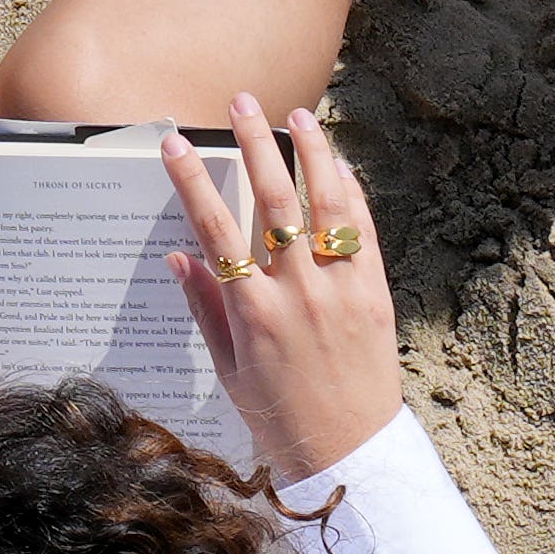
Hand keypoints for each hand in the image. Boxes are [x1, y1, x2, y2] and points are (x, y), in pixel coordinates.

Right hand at [162, 95, 406, 486]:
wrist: (348, 451)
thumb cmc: (280, 415)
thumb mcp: (228, 369)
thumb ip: (206, 307)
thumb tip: (181, 255)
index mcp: (252, 312)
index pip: (215, 230)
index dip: (193, 182)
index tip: (177, 144)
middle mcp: (297, 293)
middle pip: (274, 201)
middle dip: (256, 145)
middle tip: (243, 103)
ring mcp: (341, 290)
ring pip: (326, 205)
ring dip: (313, 154)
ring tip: (299, 115)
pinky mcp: (376, 294)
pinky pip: (364, 233)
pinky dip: (352, 194)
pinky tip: (340, 165)